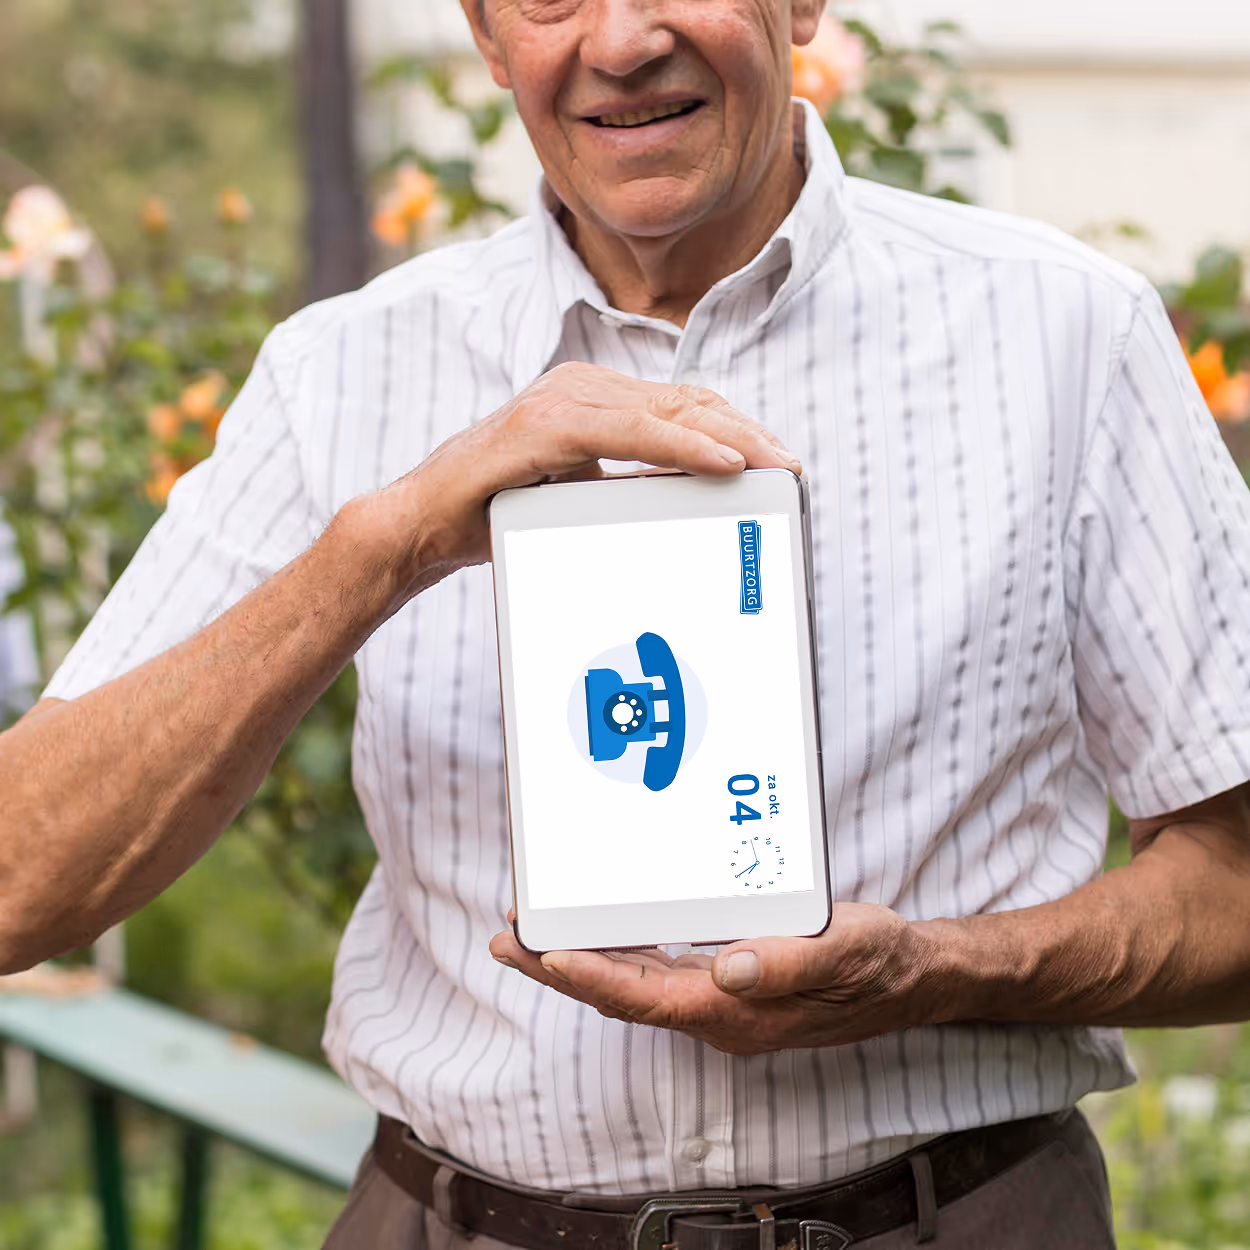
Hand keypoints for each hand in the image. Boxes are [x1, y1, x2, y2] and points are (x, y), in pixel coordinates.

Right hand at [340, 362, 800, 607]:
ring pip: (667, 410)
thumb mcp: (579, 494)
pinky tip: (722, 461)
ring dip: (729, 438)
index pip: (681, 405)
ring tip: (774, 467)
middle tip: (792, 468)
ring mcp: (562, 398)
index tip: (779, 461)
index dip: (736, 428)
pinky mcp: (545, 424)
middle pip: (687, 400)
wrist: (422, 526)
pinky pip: (630, 432)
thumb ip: (627, 481)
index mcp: (594, 398)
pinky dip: (682, 445)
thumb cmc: (499, 514)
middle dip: (748, 433)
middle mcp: (582, 385)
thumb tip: (690, 494)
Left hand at [489, 904, 942, 1055]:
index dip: (594, 977)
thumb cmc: (879, 963)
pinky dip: (618, 951)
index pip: (649, 999)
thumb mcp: (847, 952)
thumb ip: (791, 962)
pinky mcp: (727, 983)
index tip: (548, 953)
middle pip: (623, 995)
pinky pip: (657, 971)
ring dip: (581, 960)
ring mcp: (720, 1000)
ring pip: (633, 984)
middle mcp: (719, 1013)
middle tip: (509, 937)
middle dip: (561, 970)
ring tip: (532, 931)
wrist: (909, 977)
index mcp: (741, 1013)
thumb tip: (727, 969)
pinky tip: (600, 931)